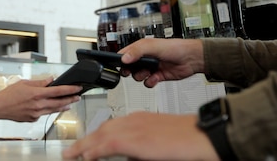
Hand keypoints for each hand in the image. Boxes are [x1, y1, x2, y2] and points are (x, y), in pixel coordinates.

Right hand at [0, 77, 80, 121]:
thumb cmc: (8, 94)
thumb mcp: (24, 83)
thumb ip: (39, 82)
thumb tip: (50, 80)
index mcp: (37, 94)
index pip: (58, 91)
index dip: (70, 90)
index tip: (77, 89)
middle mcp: (38, 105)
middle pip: (59, 103)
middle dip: (70, 100)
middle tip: (77, 97)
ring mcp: (36, 114)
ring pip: (53, 110)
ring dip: (62, 107)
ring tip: (68, 104)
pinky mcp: (32, 119)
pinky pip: (44, 114)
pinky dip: (48, 110)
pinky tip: (50, 107)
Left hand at [62, 112, 218, 160]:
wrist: (204, 135)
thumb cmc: (189, 139)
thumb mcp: (160, 140)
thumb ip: (143, 146)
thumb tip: (131, 155)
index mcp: (140, 119)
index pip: (111, 126)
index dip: (96, 136)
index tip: (86, 144)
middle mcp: (134, 120)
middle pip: (103, 129)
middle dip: (86, 140)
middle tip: (72, 150)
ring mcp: (134, 128)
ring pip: (101, 135)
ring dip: (84, 145)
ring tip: (71, 155)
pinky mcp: (135, 140)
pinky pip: (107, 145)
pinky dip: (94, 150)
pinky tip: (86, 156)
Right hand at [119, 38, 204, 87]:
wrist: (191, 59)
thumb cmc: (175, 47)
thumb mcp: (152, 46)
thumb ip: (137, 51)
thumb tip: (124, 58)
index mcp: (141, 48)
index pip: (125, 54)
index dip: (121, 60)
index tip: (120, 65)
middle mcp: (145, 58)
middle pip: (129, 67)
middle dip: (129, 71)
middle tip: (130, 71)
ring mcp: (151, 67)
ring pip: (137, 76)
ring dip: (141, 76)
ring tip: (148, 72)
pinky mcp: (157, 76)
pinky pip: (147, 83)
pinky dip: (150, 82)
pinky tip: (155, 77)